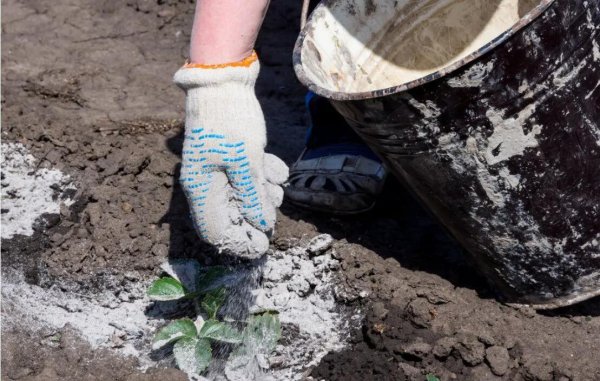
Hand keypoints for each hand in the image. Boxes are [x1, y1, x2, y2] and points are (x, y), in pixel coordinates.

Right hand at [174, 54, 287, 257]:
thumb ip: (253, 196)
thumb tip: (262, 224)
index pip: (215, 232)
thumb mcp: (246, 161)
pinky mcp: (228, 157)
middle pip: (231, 216)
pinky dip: (262, 175)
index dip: (239, 242)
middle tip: (273, 202)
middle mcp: (205, 184)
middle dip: (256, 212)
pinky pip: (246, 177)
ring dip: (262, 193)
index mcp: (201, 189)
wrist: (223, 79)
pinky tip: (274, 166)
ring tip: (275, 180)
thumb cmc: (230, 120)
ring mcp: (216, 169)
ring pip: (242, 196)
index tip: (263, 245)